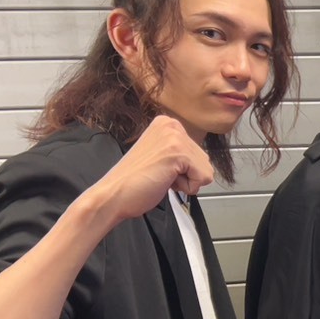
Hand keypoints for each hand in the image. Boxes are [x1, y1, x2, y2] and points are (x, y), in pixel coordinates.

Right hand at [89, 115, 214, 222]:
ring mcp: (175, 138)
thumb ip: (180, 152)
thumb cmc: (134, 181)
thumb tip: (202, 160)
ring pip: (206, 170)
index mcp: (166, 124)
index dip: (183, 169)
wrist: (113, 195)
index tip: (160, 168)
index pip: (198, 152)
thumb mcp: (161, 156)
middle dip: (186, 175)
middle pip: (204, 160)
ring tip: (160, 177)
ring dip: (186, 181)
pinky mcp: (178, 154)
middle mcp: (172, 125)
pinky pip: (204, 178)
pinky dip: (187, 188)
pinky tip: (164, 182)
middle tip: (159, 174)